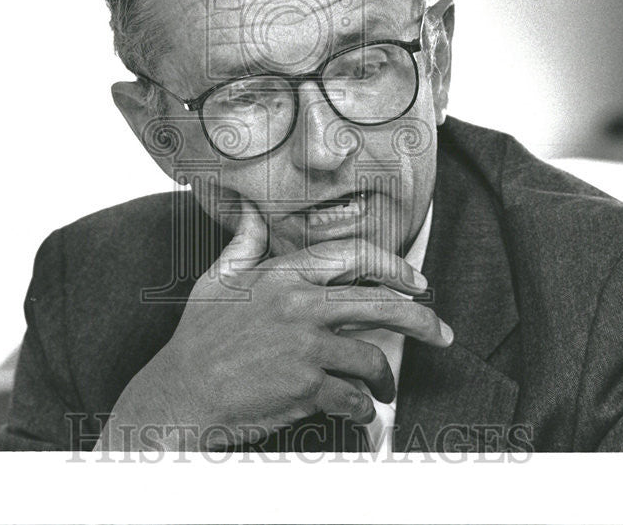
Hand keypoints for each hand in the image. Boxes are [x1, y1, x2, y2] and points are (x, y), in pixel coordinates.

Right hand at [98, 201, 452, 450]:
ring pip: (372, 357)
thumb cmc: (197, 337)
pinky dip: (362, 411)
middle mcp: (299, 305)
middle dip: (422, 319)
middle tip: (443, 334)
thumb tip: (249, 207)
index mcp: (283, 275)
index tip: (417, 283)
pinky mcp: (304, 386)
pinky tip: (359, 414)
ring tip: (384, 389)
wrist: (180, 392)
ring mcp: (304, 346)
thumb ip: (243, 242)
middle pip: (380, 303)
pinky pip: (352, 398)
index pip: (353, 256)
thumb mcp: (217, 279)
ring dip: (385, 379)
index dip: (394, 267)